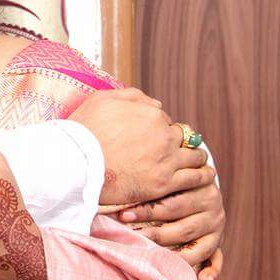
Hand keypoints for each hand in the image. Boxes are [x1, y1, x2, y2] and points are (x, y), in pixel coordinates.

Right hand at [68, 88, 207, 204]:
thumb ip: (132, 96)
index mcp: (151, 113)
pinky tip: (205, 177)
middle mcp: (164, 135)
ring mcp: (165, 160)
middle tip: (177, 151)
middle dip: (181, 143)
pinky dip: (202, 177)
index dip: (160, 129)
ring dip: (197, 158)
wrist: (74, 162)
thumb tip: (156, 103)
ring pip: (195, 157)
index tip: (154, 138)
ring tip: (198, 163)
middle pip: (184, 137)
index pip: (165, 120)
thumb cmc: (83, 131)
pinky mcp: (163, 183)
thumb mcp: (102, 99)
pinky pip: (194, 179)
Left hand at [117, 178, 224, 279]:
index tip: (123, 216)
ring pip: (196, 245)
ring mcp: (217, 226)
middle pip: (182, 226)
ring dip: (174, 255)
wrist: (198, 180)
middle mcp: (212, 208)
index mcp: (200, 187)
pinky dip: (211, 270)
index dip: (146, 211)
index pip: (171, 203)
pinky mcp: (218, 241)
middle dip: (155, 234)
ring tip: (153, 259)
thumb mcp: (167, 174)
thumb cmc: (170, 178)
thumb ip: (151, 180)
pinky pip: (217, 258)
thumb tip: (115, 185)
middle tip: (131, 238)